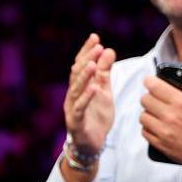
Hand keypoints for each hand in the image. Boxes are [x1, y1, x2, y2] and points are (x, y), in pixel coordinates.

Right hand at [64, 33, 116, 156]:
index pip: (80, 65)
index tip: (95, 37)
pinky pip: (80, 108)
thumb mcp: (104, 92)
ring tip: (93, 64)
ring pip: (76, 89)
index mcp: (79, 87)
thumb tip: (108, 50)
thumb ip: (105, 73)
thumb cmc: (96, 117)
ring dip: (84, 76)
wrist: (91, 144)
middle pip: (76, 74)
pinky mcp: (76, 121)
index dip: (87, 51)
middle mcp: (73, 95)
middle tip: (97, 46)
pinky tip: (94, 88)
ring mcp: (72, 107)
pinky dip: (87, 97)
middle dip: (86, 59)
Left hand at [140, 76, 181, 167]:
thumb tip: (181, 89)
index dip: (150, 81)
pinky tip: (158, 126)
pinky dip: (149, 128)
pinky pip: (145, 132)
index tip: (150, 81)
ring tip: (157, 113)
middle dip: (150, 97)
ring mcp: (164, 132)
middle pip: (145, 100)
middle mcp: (171, 117)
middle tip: (156, 98)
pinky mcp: (161, 145)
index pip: (155, 86)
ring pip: (142, 116)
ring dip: (149, 113)